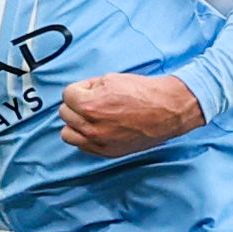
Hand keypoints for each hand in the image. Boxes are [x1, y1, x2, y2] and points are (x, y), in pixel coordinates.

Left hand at [59, 73, 204, 157]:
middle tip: (94, 101)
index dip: (81, 89)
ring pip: (68, 134)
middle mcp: (91, 127)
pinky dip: (85, 137)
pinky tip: (97, 129)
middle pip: (65, 114)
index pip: (67, 95)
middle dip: (77, 105)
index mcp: (89, 106)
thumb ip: (89, 87)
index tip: (92, 89)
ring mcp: (99, 142)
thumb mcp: (111, 79)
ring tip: (91, 117)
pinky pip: (82, 146)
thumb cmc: (142, 93)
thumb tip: (78, 94)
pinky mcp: (107, 152)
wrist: (167, 110)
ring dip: (76, 123)